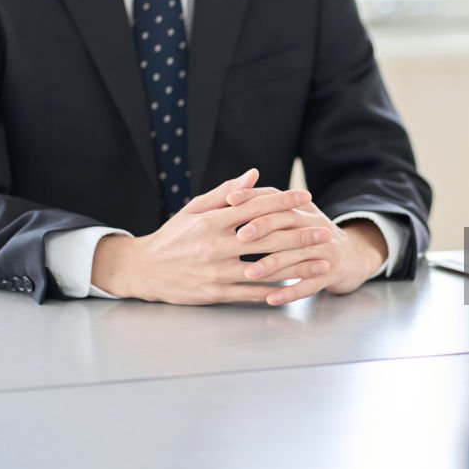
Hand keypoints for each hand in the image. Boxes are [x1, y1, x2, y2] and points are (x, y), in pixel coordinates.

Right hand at [91, 169, 334, 304]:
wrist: (143, 269)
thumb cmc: (172, 236)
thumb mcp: (194, 209)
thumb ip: (225, 192)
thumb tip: (254, 175)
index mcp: (212, 221)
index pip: (256, 207)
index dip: (284, 201)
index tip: (306, 198)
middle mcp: (215, 245)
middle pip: (267, 238)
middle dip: (299, 236)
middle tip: (324, 232)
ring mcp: (215, 271)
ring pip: (263, 269)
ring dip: (296, 268)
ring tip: (320, 264)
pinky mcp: (214, 293)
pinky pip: (250, 293)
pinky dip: (274, 291)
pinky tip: (295, 289)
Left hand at [226, 188, 388, 305]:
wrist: (353, 257)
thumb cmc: (311, 236)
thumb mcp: (295, 216)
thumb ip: (266, 205)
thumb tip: (231, 191)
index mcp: (302, 209)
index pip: (276, 198)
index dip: (253, 198)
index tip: (230, 201)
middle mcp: (316, 225)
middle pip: (288, 222)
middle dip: (263, 228)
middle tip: (239, 237)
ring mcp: (326, 250)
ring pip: (297, 255)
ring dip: (273, 264)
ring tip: (249, 273)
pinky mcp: (333, 273)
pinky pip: (310, 284)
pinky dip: (290, 292)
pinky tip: (272, 299)